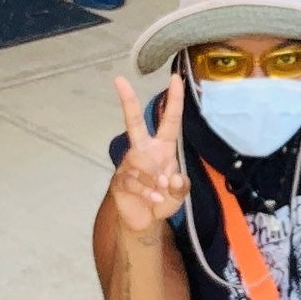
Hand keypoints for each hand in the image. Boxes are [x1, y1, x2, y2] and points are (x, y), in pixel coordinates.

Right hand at [110, 73, 188, 236]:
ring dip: (153, 178)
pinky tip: (153, 199)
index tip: (174, 77)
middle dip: (127, 101)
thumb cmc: (163, 199)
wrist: (145, 221)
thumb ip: (181, 186)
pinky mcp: (119, 180)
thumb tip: (172, 177)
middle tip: (119, 80)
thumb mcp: (179, 194)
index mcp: (162, 147)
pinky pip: (132, 180)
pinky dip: (147, 191)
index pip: (169, 120)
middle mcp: (143, 150)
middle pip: (134, 122)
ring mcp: (128, 164)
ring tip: (160, 191)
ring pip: (139, 160)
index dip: (174, 100)